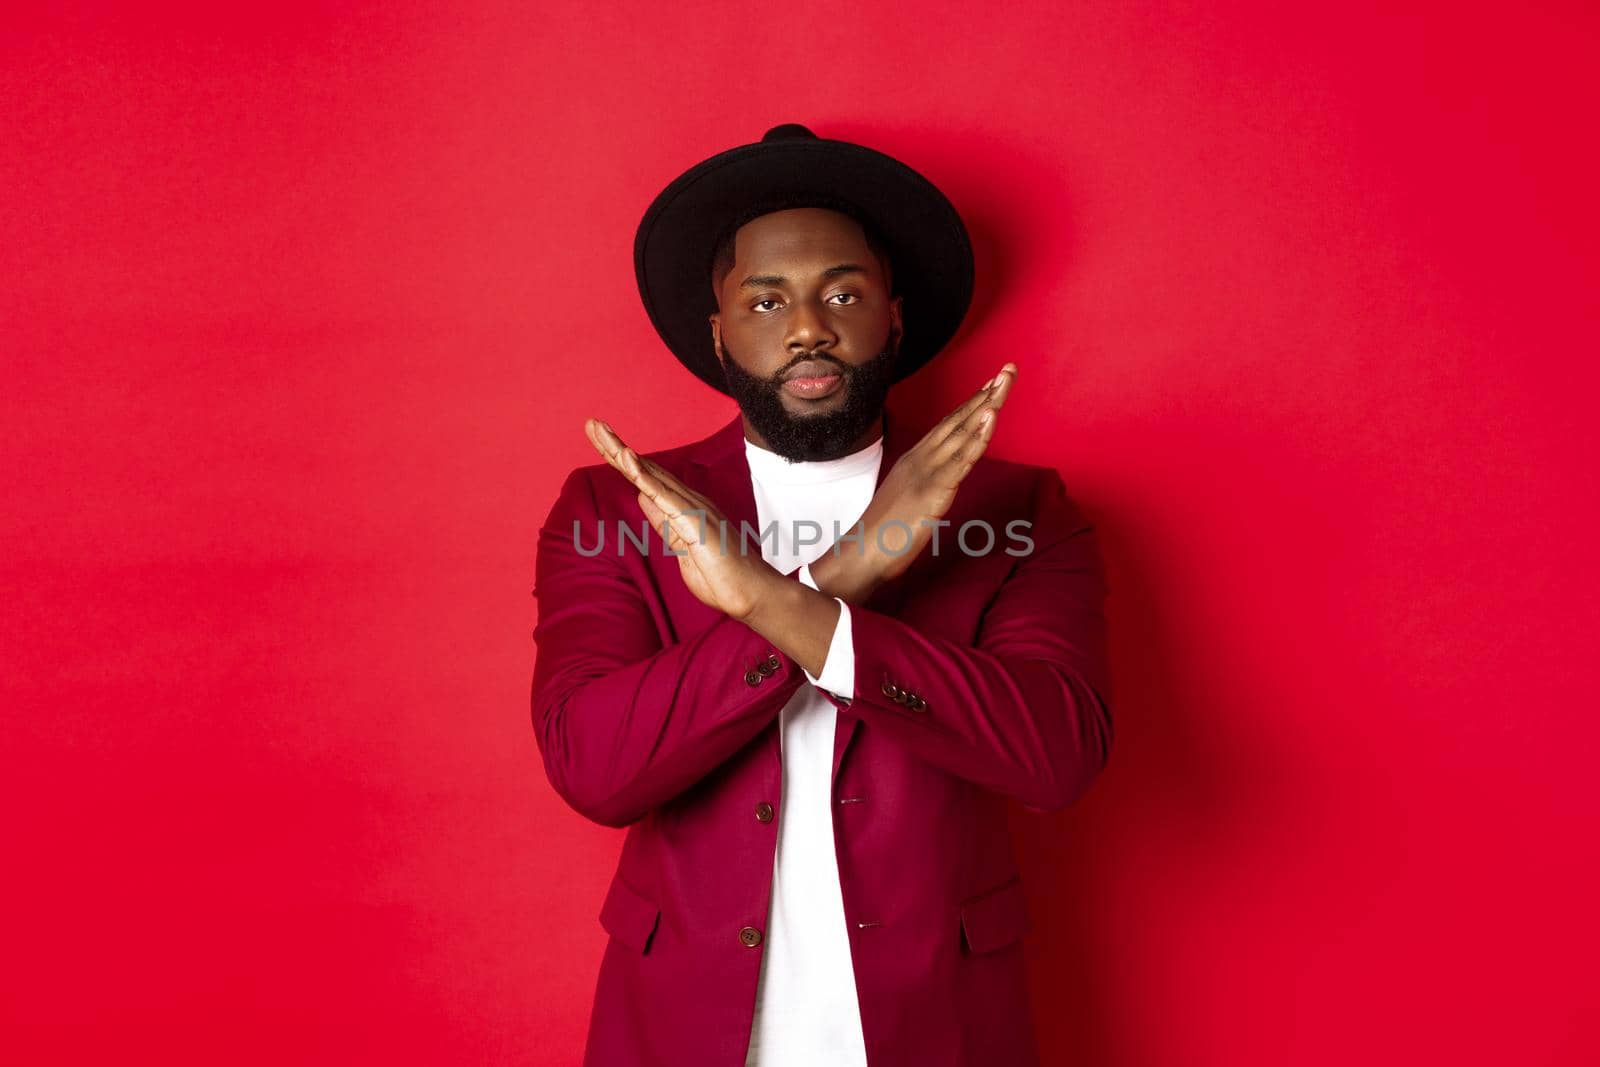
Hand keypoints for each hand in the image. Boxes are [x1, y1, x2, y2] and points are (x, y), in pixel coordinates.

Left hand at [584, 417, 778, 620]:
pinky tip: (626, 458)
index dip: (622, 459)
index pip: (647, 478)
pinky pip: (663, 494)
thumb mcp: (681, 548)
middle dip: (615, 446)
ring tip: (599, 430)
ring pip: (650, 474)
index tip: (599, 440)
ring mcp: (692, 509)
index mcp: (684, 508)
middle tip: (590, 424)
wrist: (753, 596)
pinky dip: (643, 476)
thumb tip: (643, 497)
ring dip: (622, 452)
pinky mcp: (694, 521)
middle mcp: (688, 501)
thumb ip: (663, 522)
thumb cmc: (723, 577)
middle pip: (645, 468)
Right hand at [811, 362, 1015, 600]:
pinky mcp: (933, 491)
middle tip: (1008, 370)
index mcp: (915, 462)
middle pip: (957, 421)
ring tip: (1004, 382)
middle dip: (985, 395)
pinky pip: (961, 460)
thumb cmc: (882, 535)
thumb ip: (924, 489)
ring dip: (986, 406)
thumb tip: (938, 486)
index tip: (991, 385)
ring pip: (961, 434)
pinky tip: (990, 417)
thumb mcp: (907, 504)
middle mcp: (921, 460)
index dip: (971, 405)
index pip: (948, 426)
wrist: (860, 556)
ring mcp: (927, 473)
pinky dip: (978, 437)